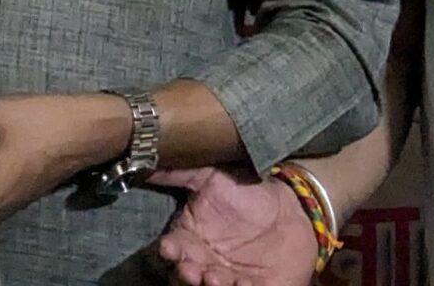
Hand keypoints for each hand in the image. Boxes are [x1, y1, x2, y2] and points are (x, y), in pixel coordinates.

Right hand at [153, 165, 318, 285]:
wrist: (291, 210)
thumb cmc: (246, 193)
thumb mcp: (213, 177)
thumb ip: (179, 173)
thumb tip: (142, 161)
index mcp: (190, 240)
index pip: (172, 249)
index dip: (168, 251)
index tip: (168, 248)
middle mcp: (204, 263)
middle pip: (186, 275)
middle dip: (186, 274)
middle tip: (192, 270)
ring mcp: (228, 278)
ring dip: (211, 285)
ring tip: (215, 278)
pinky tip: (244, 283)